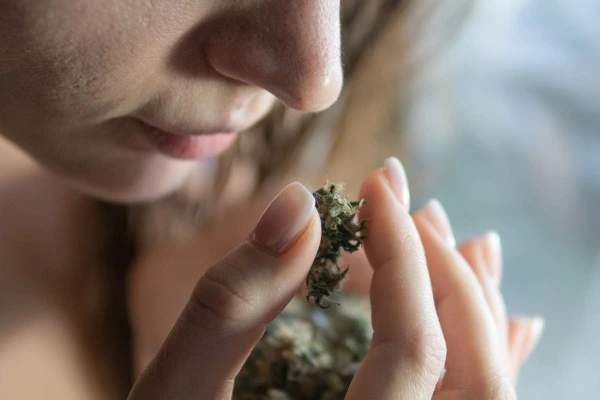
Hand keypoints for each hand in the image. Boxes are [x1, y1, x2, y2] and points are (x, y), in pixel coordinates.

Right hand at [128, 158, 541, 398]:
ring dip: (475, 304)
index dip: (401, 254)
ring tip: (454, 236)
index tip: (378, 184)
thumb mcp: (179, 391)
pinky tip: (499, 313)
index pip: (412, 348)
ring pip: (484, 391)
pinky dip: (487, 351)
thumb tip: (297, 203)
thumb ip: (231, 302)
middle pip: (473, 373)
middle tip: (413, 207)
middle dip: (448, 275)